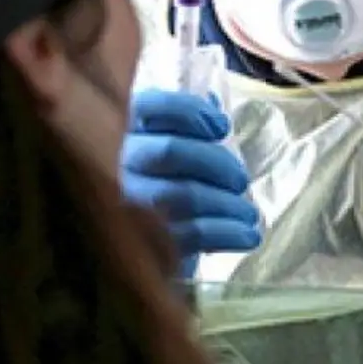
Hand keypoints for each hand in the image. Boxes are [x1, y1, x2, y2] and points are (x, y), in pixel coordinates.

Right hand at [122, 90, 259, 277]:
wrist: (114, 260)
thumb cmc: (142, 190)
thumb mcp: (152, 150)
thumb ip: (177, 126)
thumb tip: (215, 103)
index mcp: (117, 131)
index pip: (150, 107)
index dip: (191, 112)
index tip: (221, 126)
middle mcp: (114, 163)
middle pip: (172, 151)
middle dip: (216, 163)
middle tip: (240, 180)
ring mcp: (125, 204)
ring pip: (185, 194)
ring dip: (228, 204)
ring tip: (249, 214)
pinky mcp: (141, 244)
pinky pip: (193, 232)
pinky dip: (227, 233)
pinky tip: (247, 236)